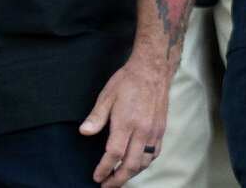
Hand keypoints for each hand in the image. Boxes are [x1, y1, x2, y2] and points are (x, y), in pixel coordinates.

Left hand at [80, 55, 169, 185]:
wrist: (152, 69)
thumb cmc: (127, 81)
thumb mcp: (107, 95)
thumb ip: (96, 117)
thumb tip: (84, 132)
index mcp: (126, 122)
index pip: (114, 154)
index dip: (104, 169)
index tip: (97, 177)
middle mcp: (142, 129)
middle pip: (131, 164)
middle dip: (118, 180)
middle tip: (106, 185)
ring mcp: (154, 130)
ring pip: (144, 162)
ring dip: (131, 174)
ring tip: (119, 177)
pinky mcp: (161, 129)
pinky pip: (154, 153)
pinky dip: (145, 164)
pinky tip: (136, 164)